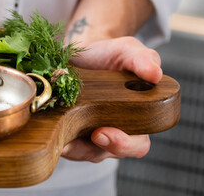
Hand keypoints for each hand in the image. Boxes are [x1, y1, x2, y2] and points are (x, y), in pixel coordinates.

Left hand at [61, 36, 159, 161]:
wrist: (79, 53)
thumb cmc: (109, 55)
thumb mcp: (128, 51)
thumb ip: (143, 60)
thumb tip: (155, 74)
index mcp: (134, 120)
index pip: (137, 144)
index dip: (124, 144)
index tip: (106, 131)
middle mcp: (111, 132)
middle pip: (108, 153)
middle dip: (99, 147)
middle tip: (93, 134)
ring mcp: (86, 134)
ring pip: (81, 152)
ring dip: (72, 147)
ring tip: (61, 134)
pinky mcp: (65, 130)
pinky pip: (61, 144)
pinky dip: (54, 140)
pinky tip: (47, 132)